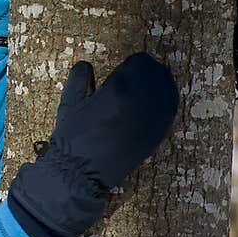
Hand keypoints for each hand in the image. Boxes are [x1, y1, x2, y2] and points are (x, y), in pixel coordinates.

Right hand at [48, 53, 178, 190]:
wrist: (80, 174)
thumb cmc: (71, 139)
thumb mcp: (69, 105)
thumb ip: (78, 80)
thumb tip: (86, 65)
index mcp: (118, 89)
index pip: (140, 62)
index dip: (134, 62)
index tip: (126, 66)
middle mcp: (140, 101)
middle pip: (157, 74)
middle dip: (147, 72)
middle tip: (138, 75)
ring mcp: (152, 120)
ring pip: (167, 91)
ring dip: (158, 86)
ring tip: (147, 88)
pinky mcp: (156, 136)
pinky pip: (169, 111)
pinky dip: (164, 104)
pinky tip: (154, 104)